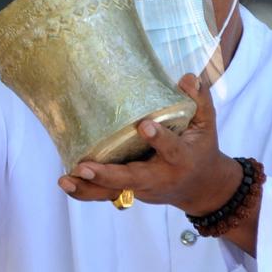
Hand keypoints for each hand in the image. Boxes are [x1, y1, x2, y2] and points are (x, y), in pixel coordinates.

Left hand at [57, 73, 242, 215]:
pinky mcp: (130, 191)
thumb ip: (198, 102)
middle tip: (85, 167)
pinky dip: (85, 191)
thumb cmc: (200, 150)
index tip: (145, 125)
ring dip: (88, 187)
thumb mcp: (206, 126)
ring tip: (65, 179)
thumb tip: (189, 77)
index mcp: (181, 158)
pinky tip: (66, 182)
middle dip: (108, 174)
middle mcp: (160, 176)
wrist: (202, 189)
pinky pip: (105, 194)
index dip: (159, 139)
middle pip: (132, 178)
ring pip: (113, 191)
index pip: (171, 149)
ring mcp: (142, 188)